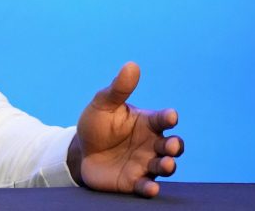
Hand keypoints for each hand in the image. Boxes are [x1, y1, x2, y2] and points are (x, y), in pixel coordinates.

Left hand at [68, 62, 182, 196]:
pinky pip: (146, 186)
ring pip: (164, 166)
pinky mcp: (133, 181)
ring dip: (167, 166)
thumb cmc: (97, 124)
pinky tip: (151, 187)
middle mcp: (151, 144)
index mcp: (147, 123)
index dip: (169, 118)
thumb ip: (119, 89)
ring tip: (164, 164)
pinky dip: (150, 188)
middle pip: (171, 146)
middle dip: (174, 146)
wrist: (80, 150)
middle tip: (170, 145)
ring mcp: (145, 164)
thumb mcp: (104, 104)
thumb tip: (131, 65)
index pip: (163, 119)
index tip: (170, 116)